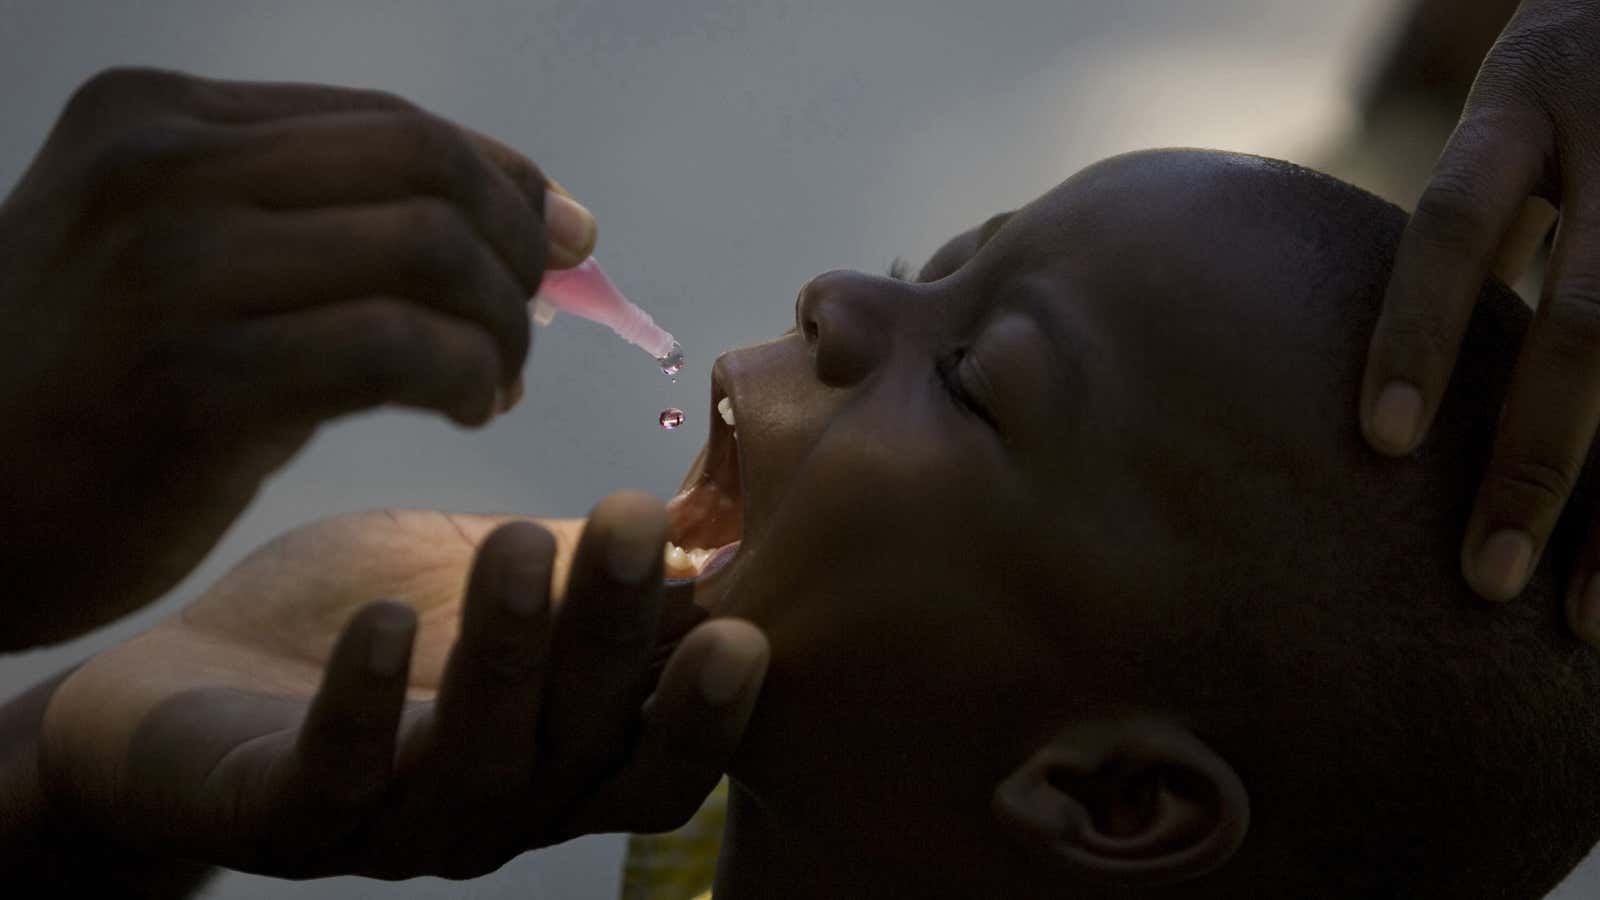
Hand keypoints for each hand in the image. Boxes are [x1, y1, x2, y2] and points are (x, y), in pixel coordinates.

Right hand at [0, 67, 597, 647]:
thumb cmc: (84, 392)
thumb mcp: (177, 262)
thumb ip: (321, 225)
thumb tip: (527, 218)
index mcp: (157, 118)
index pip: (390, 121)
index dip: (501, 176)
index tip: (560, 236)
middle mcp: (160, 166)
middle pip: (424, 163)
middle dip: (514, 242)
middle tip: (530, 318)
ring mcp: (172, 266)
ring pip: (426, 246)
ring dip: (498, 320)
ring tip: (495, 378)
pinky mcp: (196, 380)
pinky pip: (397, 349)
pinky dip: (467, 375)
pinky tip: (467, 406)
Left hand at [38, 493, 766, 879]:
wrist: (180, 690)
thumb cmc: (363, 628)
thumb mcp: (490, 581)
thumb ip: (585, 569)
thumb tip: (713, 518)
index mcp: (557, 764)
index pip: (655, 763)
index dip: (706, 716)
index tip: (745, 626)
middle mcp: (495, 812)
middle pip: (579, 749)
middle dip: (612, 637)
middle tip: (630, 519)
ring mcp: (391, 826)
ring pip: (475, 764)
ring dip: (507, 655)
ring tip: (518, 545)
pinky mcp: (284, 818)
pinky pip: (334, 777)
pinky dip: (365, 702)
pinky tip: (384, 623)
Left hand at [1358, 1, 1599, 621]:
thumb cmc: (1587, 72)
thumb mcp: (1518, 105)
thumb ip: (1481, 209)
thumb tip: (1401, 347)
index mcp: (1529, 96)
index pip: (1457, 221)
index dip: (1419, 333)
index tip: (1378, 446)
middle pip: (1589, 324)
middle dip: (1537, 460)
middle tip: (1482, 581)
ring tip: (1590, 620)